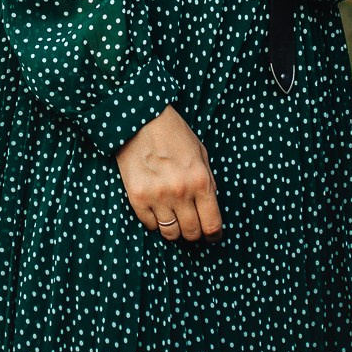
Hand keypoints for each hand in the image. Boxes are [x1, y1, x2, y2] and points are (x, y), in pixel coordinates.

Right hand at [116, 106, 221, 242]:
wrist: (140, 117)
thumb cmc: (173, 132)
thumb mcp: (200, 153)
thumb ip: (208, 181)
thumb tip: (210, 208)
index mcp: (200, 180)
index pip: (212, 224)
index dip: (213, 234)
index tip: (211, 234)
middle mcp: (180, 192)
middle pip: (192, 233)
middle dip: (194, 232)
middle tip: (190, 224)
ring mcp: (157, 196)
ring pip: (170, 234)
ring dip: (174, 229)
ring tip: (173, 216)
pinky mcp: (137, 197)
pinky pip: (149, 225)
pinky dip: (154, 221)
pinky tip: (156, 207)